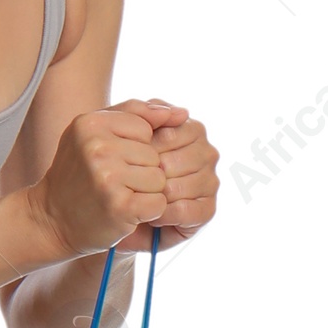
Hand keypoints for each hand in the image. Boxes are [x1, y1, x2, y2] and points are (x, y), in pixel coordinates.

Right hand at [30, 100, 168, 261]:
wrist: (52, 220)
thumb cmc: (80, 173)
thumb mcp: (96, 132)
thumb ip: (137, 113)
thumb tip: (182, 113)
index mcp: (91, 122)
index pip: (146, 128)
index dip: (137, 148)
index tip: (112, 160)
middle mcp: (97, 147)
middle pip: (154, 154)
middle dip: (142, 171)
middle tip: (112, 183)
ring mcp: (107, 177)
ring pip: (159, 179)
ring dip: (145, 192)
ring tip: (118, 196)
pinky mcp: (119, 206)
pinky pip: (158, 203)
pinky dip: (147, 212)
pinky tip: (126, 212)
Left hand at [111, 98, 219, 256]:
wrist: (117, 208)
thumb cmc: (122, 167)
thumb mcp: (124, 133)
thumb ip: (144, 112)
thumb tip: (182, 112)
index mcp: (192, 130)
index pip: (171, 133)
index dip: (146, 149)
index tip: (127, 159)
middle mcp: (206, 153)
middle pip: (176, 162)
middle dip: (149, 175)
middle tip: (130, 183)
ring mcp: (210, 181)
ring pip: (180, 187)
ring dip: (154, 196)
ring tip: (139, 199)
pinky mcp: (207, 209)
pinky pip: (186, 210)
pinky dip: (164, 214)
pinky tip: (150, 215)